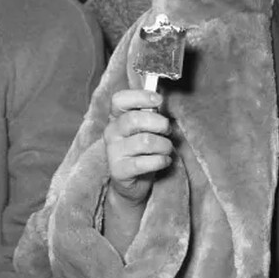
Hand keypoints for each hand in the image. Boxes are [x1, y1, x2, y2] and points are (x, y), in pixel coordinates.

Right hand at [104, 89, 173, 208]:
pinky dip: (161, 161)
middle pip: (135, 119)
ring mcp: (113, 151)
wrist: (131, 181)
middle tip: (167, 130)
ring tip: (167, 149)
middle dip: (159, 123)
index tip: (158, 100)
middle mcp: (111, 132)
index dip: (140, 96)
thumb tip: (159, 99)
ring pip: (145, 141)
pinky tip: (164, 161)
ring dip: (164, 145)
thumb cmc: (141, 150)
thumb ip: (149, 113)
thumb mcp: (143, 128)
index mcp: (116, 117)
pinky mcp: (119, 170)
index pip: (119, 99)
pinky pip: (146, 162)